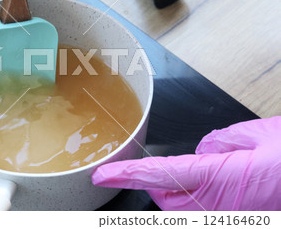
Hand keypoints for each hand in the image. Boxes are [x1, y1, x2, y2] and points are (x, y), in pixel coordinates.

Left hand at [92, 116, 280, 210]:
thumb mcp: (254, 136)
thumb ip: (217, 142)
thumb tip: (202, 152)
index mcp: (217, 176)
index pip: (157, 174)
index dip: (126, 175)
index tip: (102, 176)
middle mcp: (218, 207)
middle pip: (164, 196)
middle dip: (165, 182)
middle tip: (194, 167)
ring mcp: (228, 221)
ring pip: (182, 208)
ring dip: (186, 193)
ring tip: (223, 178)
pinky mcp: (240, 223)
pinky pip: (205, 215)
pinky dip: (203, 203)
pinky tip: (232, 191)